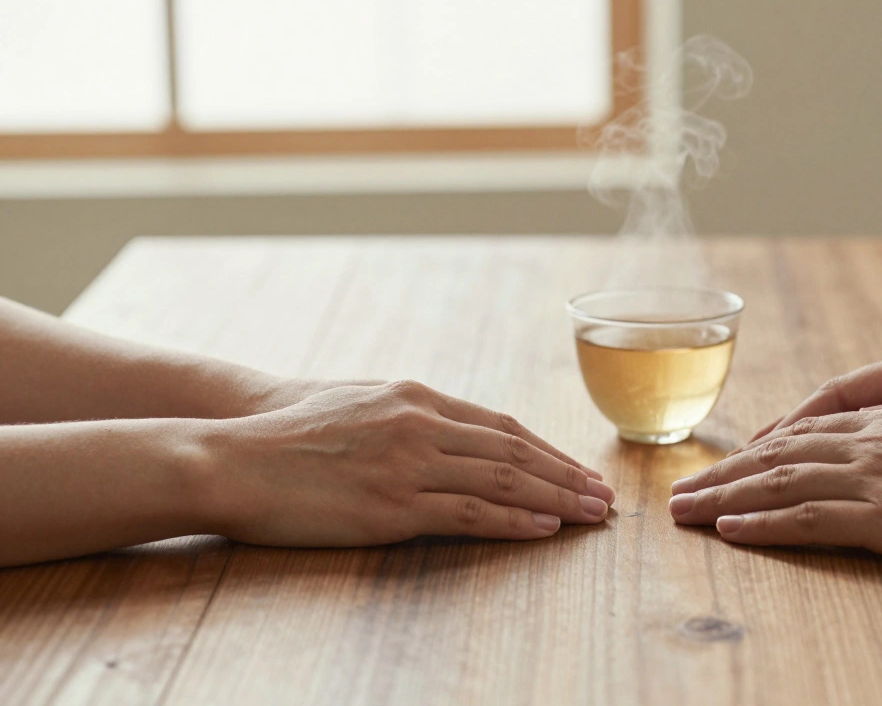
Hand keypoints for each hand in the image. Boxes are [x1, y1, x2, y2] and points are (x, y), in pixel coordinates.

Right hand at [206, 380, 611, 544]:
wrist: (231, 452)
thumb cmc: (291, 433)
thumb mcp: (361, 405)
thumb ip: (412, 416)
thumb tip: (455, 436)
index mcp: (416, 397)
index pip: (501, 426)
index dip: (547, 451)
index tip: (578, 470)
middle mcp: (420, 423)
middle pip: (514, 451)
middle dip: (566, 474)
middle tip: (604, 496)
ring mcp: (408, 463)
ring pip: (502, 481)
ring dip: (555, 499)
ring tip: (591, 514)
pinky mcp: (390, 506)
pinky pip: (467, 513)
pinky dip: (512, 521)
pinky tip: (544, 529)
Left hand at [669, 405, 881, 564]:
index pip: (810, 434)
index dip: (763, 451)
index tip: (729, 465)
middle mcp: (874, 441)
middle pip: (779, 456)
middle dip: (724, 474)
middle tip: (678, 489)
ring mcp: (878, 476)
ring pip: (780, 484)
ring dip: (723, 497)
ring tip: (681, 509)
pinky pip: (810, 519)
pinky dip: (764, 524)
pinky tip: (729, 528)